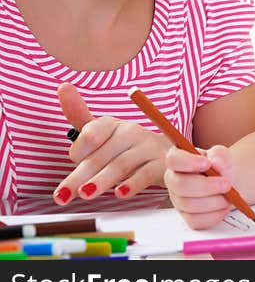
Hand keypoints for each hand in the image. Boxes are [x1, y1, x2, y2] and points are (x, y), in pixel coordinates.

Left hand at [53, 82, 171, 203]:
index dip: (79, 149)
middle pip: (102, 155)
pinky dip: (132, 184)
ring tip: (86, 194)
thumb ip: (79, 115)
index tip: (72, 161)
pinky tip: (120, 193)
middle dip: (80, 175)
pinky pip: (146, 174)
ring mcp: (148, 148)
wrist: (165, 155)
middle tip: (63, 194)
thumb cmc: (124, 146)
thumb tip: (63, 87)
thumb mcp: (102, 133)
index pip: (92, 133)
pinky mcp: (161, 165)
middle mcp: (131, 132)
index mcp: (113, 124)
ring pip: (122, 164)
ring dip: (102, 180)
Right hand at [165, 145, 233, 228]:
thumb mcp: (222, 155)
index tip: (207, 164)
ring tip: (229, 196)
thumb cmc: (220, 166)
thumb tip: (216, 164)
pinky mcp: (187, 216)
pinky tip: (224, 208)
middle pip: (181, 185)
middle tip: (227, 184)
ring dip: (213, 202)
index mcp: (178, 160)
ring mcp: (178, 200)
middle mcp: (174, 180)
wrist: (227, 181)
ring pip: (189, 205)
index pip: (173, 160)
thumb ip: (219, 156)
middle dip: (206, 186)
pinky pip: (196, 221)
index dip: (188, 162)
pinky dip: (213, 215)